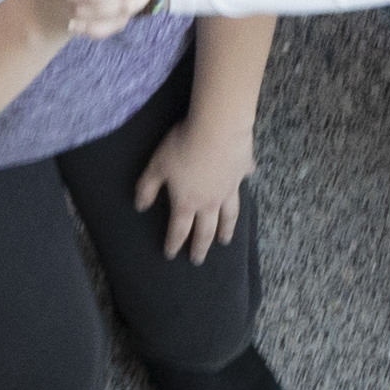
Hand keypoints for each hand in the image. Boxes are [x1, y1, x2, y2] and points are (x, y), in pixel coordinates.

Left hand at [135, 106, 257, 256]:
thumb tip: (140, 205)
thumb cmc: (183, 147)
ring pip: (229, 215)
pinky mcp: (242, 171)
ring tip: (226, 240)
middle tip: (198, 260)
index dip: (174, 243)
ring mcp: (229, 188)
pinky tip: (249, 178)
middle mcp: (210, 201)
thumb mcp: (157, 166)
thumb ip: (147, 187)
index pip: (179, 229)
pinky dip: (245, 181)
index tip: (171, 255)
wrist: (218, 129)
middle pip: (206, 230)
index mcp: (187, 202)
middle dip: (200, 246)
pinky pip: (244, 180)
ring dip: (227, 230)